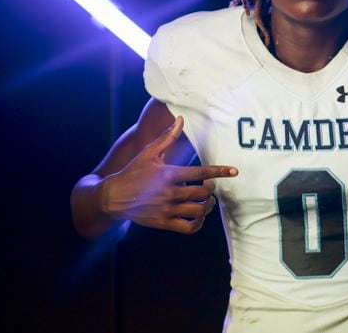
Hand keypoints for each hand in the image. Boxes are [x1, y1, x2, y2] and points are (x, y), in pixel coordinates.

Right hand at [102, 117, 238, 233]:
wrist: (113, 197)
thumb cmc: (134, 172)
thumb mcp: (149, 153)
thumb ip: (167, 137)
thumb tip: (180, 119)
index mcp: (169, 174)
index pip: (201, 172)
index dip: (220, 171)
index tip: (234, 171)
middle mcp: (170, 193)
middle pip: (204, 192)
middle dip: (211, 189)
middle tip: (209, 186)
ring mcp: (167, 209)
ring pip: (199, 211)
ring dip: (207, 206)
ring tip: (206, 201)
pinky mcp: (163, 223)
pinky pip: (189, 228)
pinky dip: (198, 223)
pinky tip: (198, 216)